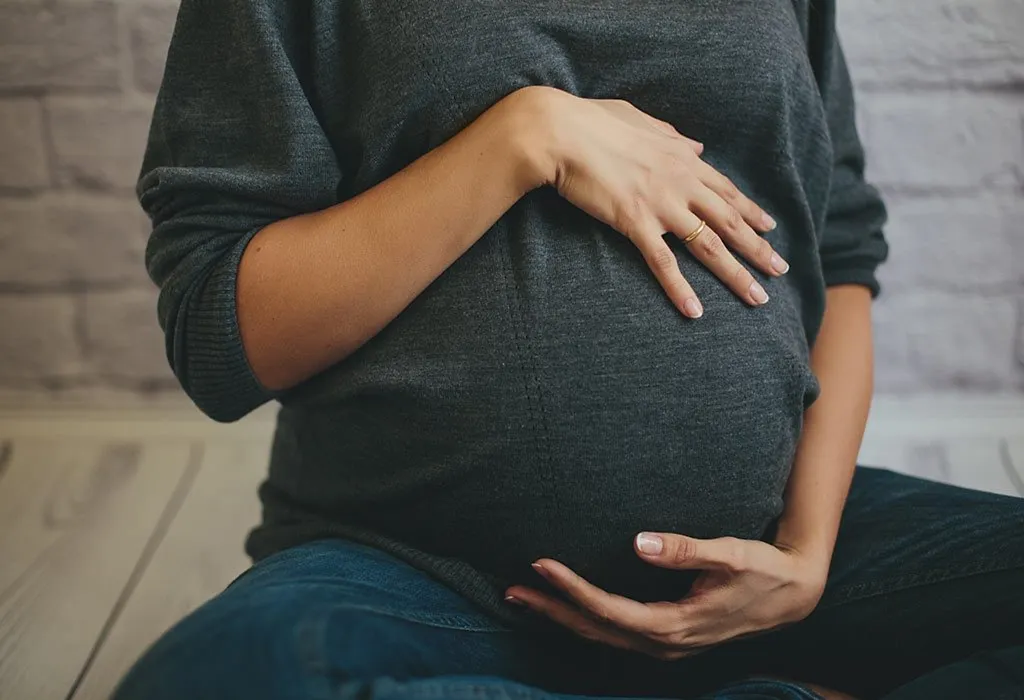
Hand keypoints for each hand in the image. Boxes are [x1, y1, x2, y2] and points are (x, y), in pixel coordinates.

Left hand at [505, 532, 828, 660]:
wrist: (793, 596)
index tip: (541, 563)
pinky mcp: (665, 637)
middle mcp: (664, 643)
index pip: (609, 610)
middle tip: (511, 587)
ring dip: (561, 616)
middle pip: (594, 629)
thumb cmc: (764, 571)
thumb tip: (640, 542)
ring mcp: (664, 645)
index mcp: (675, 626)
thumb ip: (689, 549)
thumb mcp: (733, 555)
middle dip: (551, 609)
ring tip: (523, 596)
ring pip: (600, 636)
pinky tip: (565, 605)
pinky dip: (583, 619)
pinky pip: (613, 633)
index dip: (572, 589)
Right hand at [515, 85, 789, 318]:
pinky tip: (695, 311)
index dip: (751, 211)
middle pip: (729, 221)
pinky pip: (663, 263)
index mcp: (681, 158)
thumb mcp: (640, 120)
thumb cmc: (592, 121)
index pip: (725, 190)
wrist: (559, 132)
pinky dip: (680, 289)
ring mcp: (660, 203)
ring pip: (709, 245)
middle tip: (780, 270)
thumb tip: (696, 146)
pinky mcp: (634, 222)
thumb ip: (672, 136)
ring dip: (736, 274)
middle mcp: (680, 182)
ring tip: (758, 298)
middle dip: (758, 248)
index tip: (770, 228)